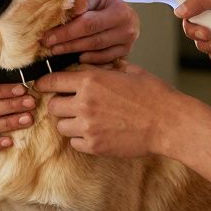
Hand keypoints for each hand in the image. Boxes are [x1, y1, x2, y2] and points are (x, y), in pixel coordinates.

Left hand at [34, 62, 176, 156]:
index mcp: (90, 81)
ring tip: (85, 119)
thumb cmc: (153, 94)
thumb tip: (89, 64)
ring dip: (69, 122)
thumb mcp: (128, 70)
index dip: (44, 83)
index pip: (52, 81)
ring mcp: (88, 127)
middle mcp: (84, 103)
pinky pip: (74, 142)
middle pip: (53, 105)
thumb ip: (105, 67)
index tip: (42, 85)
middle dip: (59, 104)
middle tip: (71, 104)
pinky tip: (94, 132)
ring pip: (61, 126)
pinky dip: (80, 138)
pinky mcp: (94, 146)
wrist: (169, 123)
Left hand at [42, 0, 138, 63]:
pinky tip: (76, 57)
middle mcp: (127, 28)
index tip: (48, 36)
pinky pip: (105, 59)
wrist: (121, 6)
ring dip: (74, 52)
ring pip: (97, 51)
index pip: (88, 24)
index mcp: (119, 10)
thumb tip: (65, 8)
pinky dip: (90, 59)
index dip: (67, 32)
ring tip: (57, 51)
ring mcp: (127, 42)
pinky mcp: (125, 50)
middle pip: (92, 40)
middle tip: (49, 46)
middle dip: (67, 44)